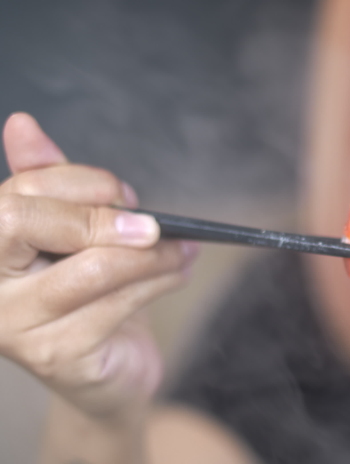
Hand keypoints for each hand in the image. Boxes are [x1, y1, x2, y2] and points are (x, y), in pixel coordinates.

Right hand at [0, 113, 197, 421]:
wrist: (105, 373)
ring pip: (90, 267)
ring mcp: (14, 327)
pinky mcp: (56, 356)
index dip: (75, 182)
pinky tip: (181, 272)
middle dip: (100, 214)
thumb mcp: (69, 233)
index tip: (121, 191)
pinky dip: (161, 281)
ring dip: (153, 252)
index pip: (15, 195)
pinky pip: (117, 304)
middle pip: (23, 221)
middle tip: (152, 224)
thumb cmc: (85, 294)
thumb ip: (46, 182)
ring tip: (185, 248)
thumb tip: (22, 124)